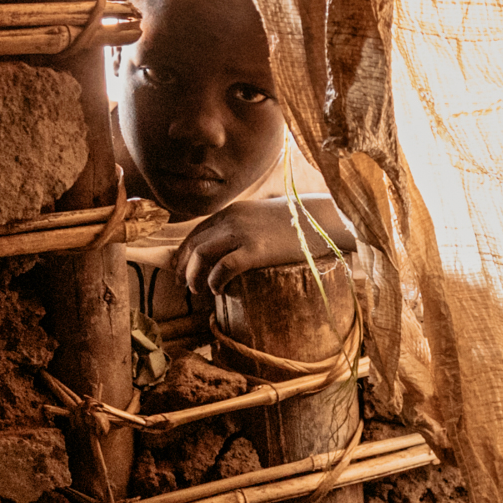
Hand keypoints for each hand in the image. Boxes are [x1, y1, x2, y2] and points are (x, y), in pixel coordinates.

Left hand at [172, 195, 356, 298]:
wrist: (322, 220)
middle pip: (195, 244)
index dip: (184, 252)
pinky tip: (217, 290)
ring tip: (197, 290)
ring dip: (194, 275)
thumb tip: (239, 246)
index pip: (197, 232)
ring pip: (202, 255)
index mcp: (232, 212)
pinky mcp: (256, 250)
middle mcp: (232, 220)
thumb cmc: (298, 222)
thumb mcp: (265, 217)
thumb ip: (248, 226)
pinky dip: (215, 280)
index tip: (180, 268)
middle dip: (183, 266)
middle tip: (183, 285)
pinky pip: (224, 266)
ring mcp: (243, 234)